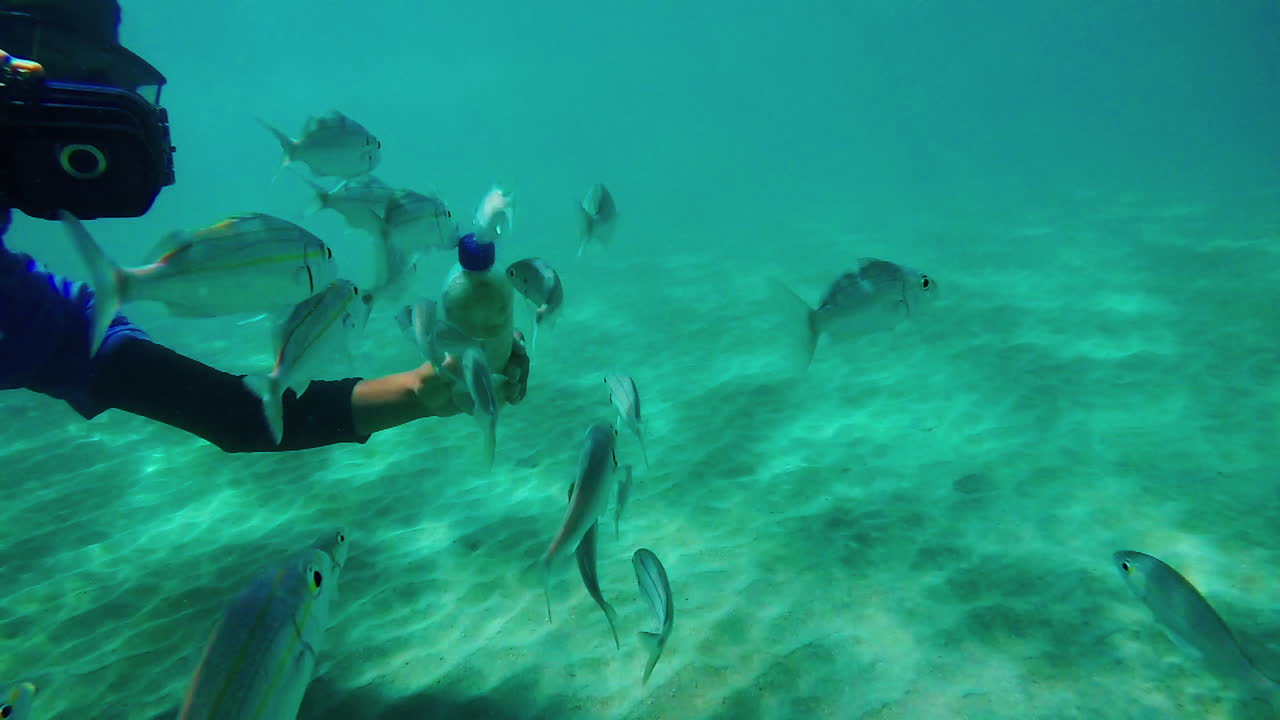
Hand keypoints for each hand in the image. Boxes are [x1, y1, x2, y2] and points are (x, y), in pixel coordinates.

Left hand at [413, 329, 528, 416]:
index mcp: (476, 345)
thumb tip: (457, 360)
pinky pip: (511, 389)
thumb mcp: (434, 369)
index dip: (514, 341)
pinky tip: (514, 400)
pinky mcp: (492, 390)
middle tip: (513, 378)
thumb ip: (446, 365)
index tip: (518, 349)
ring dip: (520, 382)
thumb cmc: (428, 377)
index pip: (502, 336)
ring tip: (514, 395)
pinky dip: (516, 393)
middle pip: (515, 355)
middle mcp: (489, 356)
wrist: (425, 399)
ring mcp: (492, 373)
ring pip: (517, 373)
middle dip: (519, 365)